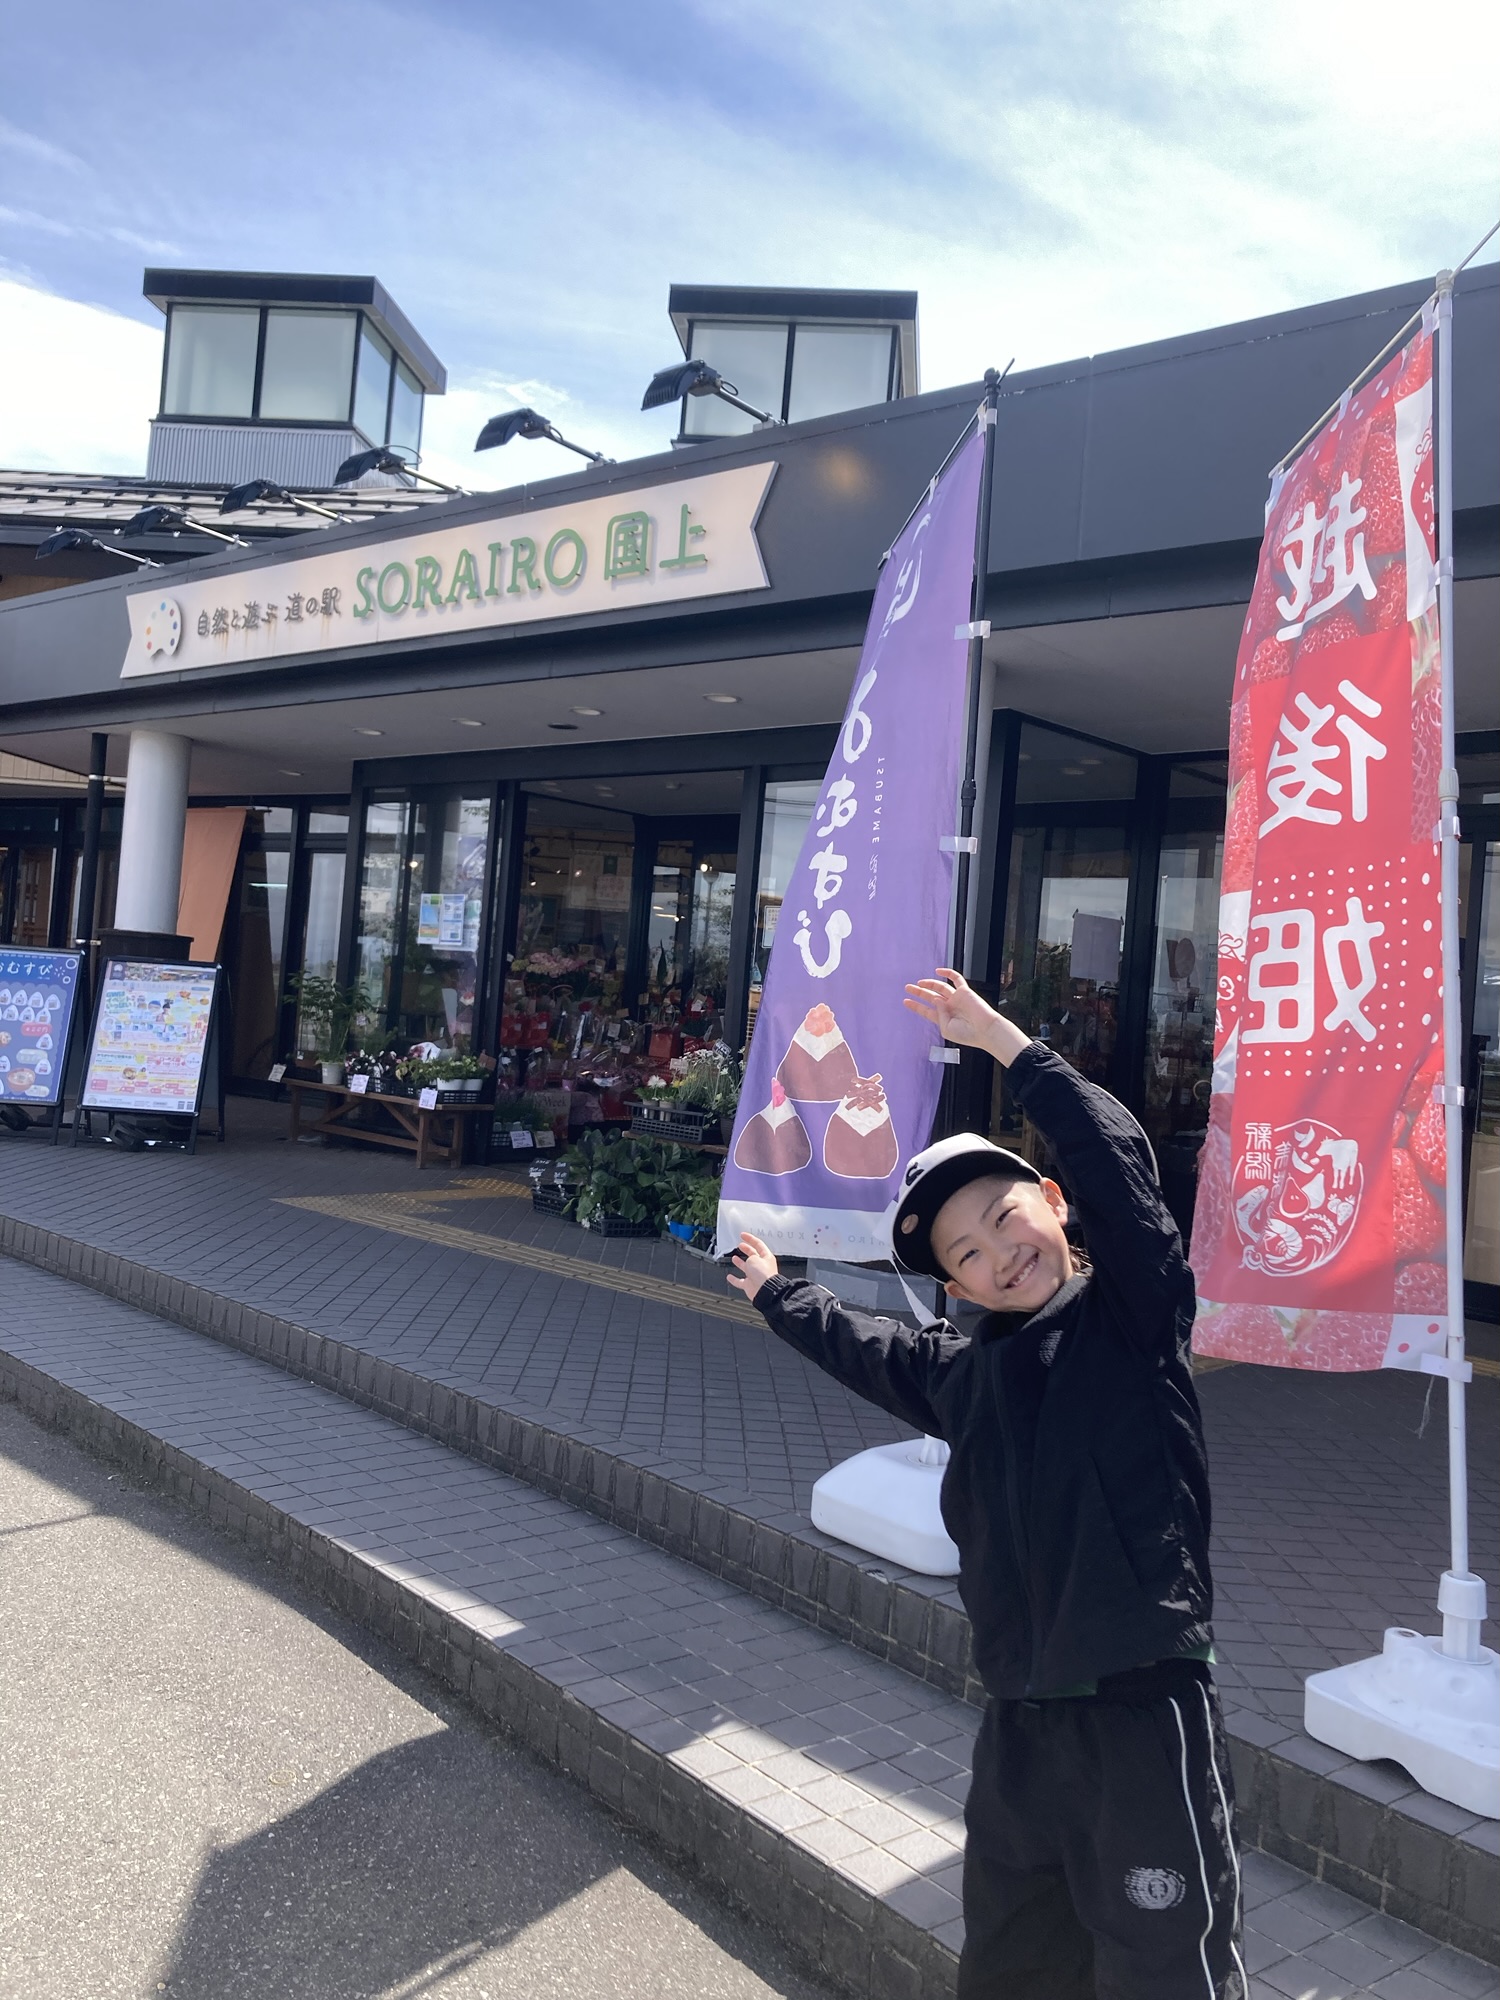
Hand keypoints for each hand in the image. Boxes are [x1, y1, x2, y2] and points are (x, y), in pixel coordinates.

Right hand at [727, 1231, 777, 1303]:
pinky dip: (734, 1279)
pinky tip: (729, 1277)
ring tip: (734, 1258)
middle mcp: (761, 1266)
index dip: (750, 1239)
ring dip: (740, 1263)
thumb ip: (750, 1257)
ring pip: (746, 1267)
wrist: (765, 1291)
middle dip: (746, 1249)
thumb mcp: (755, 1258)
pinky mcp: (750, 1285)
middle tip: (740, 1245)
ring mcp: (755, 1276)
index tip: (743, 1235)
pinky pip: (740, 1282)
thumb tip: (747, 1261)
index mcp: (766, 1257)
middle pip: (753, 1255)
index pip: (758, 1244)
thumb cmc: (763, 1275)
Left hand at [903, 968, 1029, 1066]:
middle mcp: (949, 1008)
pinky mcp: (965, 992)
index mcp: (944, 1019)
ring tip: (918, 983)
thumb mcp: (946, 1029)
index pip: (927, 1011)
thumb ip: (938, 1014)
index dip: (916, 1006)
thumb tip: (937, 999)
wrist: (985, 1030)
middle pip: (931, 997)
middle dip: (919, 992)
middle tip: (908, 987)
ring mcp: (956, 999)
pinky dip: (948, 973)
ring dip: (929, 984)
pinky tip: (938, 971)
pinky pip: (956, 979)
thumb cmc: (967, 1033)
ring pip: (940, 988)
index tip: (906, 1001)